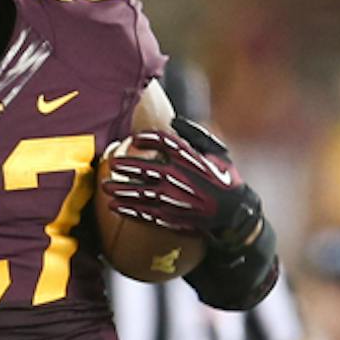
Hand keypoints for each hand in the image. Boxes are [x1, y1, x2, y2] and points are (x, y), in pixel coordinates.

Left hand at [100, 120, 262, 247]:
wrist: (234, 212)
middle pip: (144, 167)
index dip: (147, 137)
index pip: (163, 141)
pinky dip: (128, 209)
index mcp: (189, 158)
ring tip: (106, 187)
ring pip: (139, 191)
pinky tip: (115, 207)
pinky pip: (143, 212)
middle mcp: (177, 176)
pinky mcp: (169, 217)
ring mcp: (171, 198)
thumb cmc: (226, 180)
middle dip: (125, 164)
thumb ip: (196, 136)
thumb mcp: (217, 152)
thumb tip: (174, 122)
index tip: (135, 137)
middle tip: (111, 163)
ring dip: (120, 189)